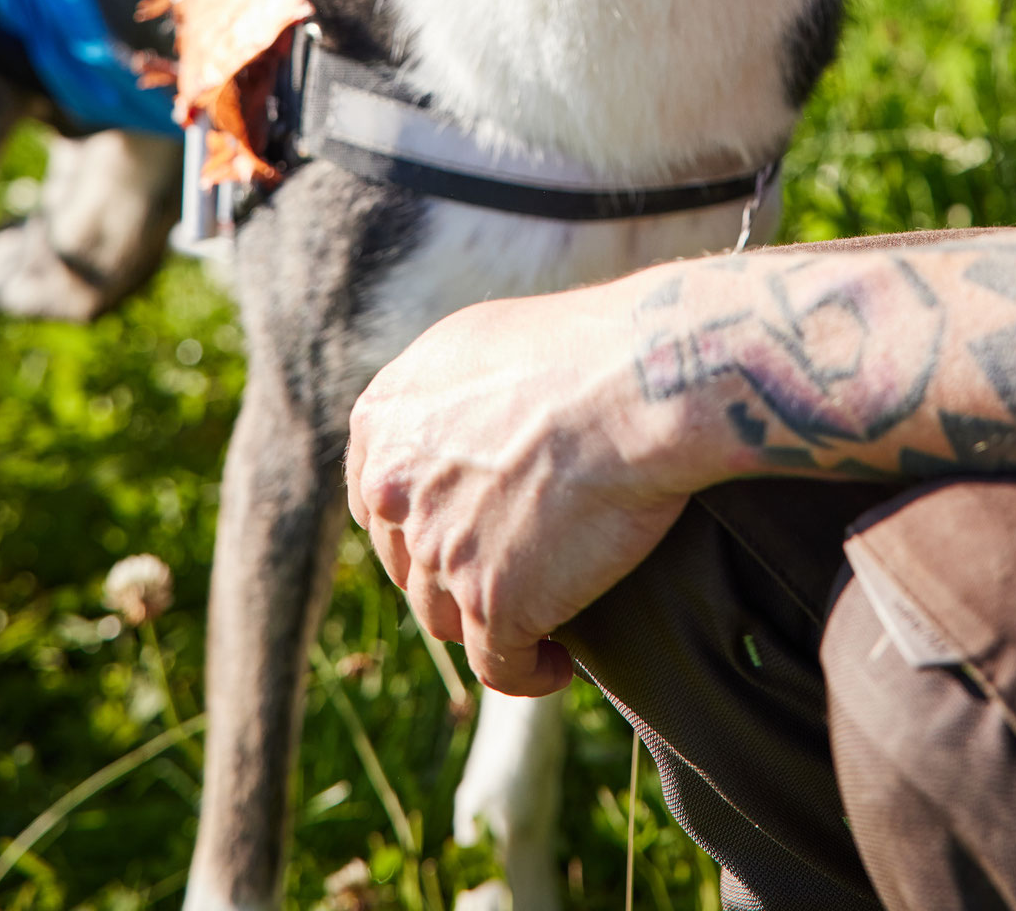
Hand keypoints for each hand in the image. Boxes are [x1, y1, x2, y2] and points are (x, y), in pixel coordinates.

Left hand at [345, 275, 694, 695]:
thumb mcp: (482, 344)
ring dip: (486, 621)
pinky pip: (500, 665)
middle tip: (509, 569)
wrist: (639, 382)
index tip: (457, 533)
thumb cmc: (585, 349)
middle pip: (408, 559)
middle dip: (450, 570)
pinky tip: (559, 664)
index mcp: (384, 420)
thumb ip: (447, 396)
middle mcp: (394, 486)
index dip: (415, 522)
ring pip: (446, 615)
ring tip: (538, 619)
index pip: (375, 499)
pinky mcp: (493, 602)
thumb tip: (461, 429)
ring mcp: (440, 548)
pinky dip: (529, 672)